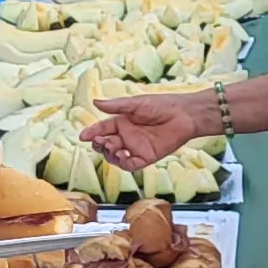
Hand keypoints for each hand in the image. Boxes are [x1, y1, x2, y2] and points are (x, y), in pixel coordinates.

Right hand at [85, 92, 224, 168]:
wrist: (184, 115)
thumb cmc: (162, 105)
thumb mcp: (136, 103)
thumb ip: (116, 106)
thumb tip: (95, 102)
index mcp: (122, 122)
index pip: (102, 129)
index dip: (92, 133)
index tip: (83, 136)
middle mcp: (127, 136)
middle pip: (106, 144)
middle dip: (99, 144)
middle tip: (100, 141)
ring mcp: (136, 148)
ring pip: (115, 156)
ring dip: (109, 154)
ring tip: (113, 147)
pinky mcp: (146, 157)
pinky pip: (130, 165)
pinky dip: (123, 162)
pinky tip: (123, 155)